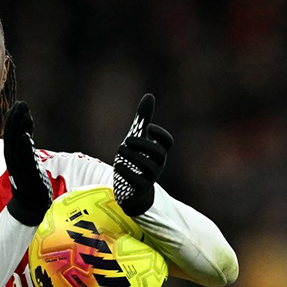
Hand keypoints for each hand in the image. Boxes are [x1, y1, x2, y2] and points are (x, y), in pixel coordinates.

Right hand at [3, 101, 51, 225]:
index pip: (11, 134)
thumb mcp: (27, 161)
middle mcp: (14, 161)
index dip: (13, 119)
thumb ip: (26, 148)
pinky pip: (25, 159)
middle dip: (16, 119)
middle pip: (12, 136)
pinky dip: (25, 147)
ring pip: (18, 145)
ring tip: (25, 114)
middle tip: (22, 104)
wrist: (31, 205)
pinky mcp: (28, 175)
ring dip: (21, 128)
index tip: (18, 105)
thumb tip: (26, 132)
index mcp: (13, 156)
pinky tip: (26, 136)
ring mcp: (20, 168)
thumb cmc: (31, 182)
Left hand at [113, 94, 173, 215]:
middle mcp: (158, 165)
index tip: (148, 128)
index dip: (160, 134)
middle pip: (158, 153)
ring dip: (133, 156)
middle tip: (126, 139)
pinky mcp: (140, 190)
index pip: (167, 142)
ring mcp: (150, 178)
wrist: (132, 190)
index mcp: (158, 152)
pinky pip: (139, 182)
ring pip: (148, 167)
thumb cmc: (136, 160)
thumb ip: (143, 119)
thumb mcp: (138, 138)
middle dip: (143, 145)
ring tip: (119, 149)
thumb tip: (149, 96)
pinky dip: (128, 173)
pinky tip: (119, 165)